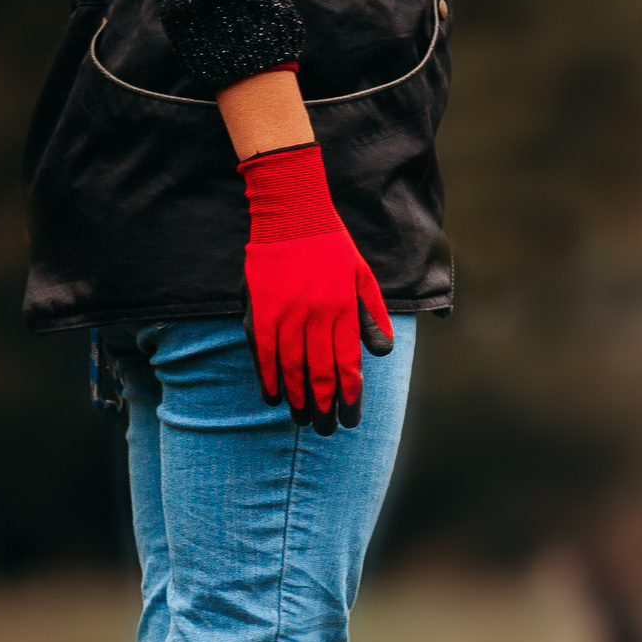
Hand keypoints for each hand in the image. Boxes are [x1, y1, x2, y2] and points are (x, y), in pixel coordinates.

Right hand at [237, 143, 395, 433]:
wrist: (292, 211)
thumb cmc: (332, 246)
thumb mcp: (364, 278)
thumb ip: (373, 316)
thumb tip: (382, 353)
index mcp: (343, 311)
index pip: (349, 366)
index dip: (351, 397)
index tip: (351, 419)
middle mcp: (315, 315)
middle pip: (320, 374)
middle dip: (326, 407)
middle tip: (328, 430)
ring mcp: (285, 312)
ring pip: (290, 367)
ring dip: (296, 399)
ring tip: (302, 421)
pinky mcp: (259, 306)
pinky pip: (262, 350)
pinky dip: (266, 376)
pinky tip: (271, 396)